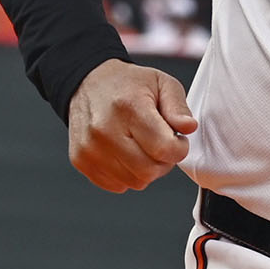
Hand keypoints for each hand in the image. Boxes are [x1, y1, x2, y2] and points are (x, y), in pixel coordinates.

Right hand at [67, 59, 194, 190]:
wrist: (87, 83)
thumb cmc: (127, 85)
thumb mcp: (161, 83)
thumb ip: (178, 107)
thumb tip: (188, 127)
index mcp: (129, 107)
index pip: (164, 149)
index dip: (179, 148)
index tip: (176, 139)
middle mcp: (105, 130)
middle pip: (150, 171)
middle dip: (163, 161)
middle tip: (159, 144)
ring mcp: (90, 148)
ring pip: (135, 182)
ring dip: (146, 170)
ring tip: (141, 147)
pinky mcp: (81, 161)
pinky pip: (117, 185)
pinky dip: (127, 174)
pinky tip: (125, 154)